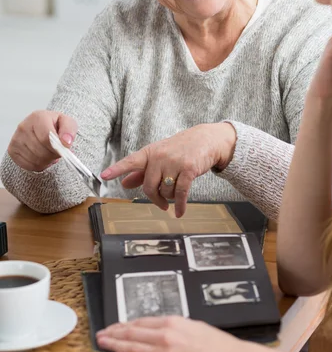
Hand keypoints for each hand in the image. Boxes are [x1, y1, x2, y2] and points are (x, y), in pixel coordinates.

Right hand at [7, 110, 77, 171]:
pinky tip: (42, 157)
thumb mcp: (67, 122)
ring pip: (35, 160)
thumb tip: (66, 141)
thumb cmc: (55, 125)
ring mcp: (16, 139)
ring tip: (50, 153)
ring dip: (47, 161)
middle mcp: (24, 127)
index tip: (63, 149)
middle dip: (53, 155)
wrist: (42, 127)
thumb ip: (69, 130)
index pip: (46, 138)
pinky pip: (28, 165)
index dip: (57, 148)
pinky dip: (38, 165)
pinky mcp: (12, 150)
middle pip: (41, 151)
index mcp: (38, 117)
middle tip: (58, 152)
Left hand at [96, 316, 245, 351]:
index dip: (123, 324)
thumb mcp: (193, 325)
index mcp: (173, 322)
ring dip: (116, 346)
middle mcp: (167, 335)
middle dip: (114, 334)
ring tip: (104, 345)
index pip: (141, 322)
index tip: (113, 326)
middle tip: (100, 334)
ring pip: (134, 348)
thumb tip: (155, 329)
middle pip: (133, 334)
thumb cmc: (216, 344)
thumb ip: (173, 326)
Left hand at [101, 122, 235, 216]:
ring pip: (165, 191)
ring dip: (170, 197)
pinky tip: (180, 212)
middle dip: (155, 198)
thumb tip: (124, 183)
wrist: (205, 139)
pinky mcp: (189, 169)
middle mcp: (160, 156)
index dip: (117, 169)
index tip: (104, 176)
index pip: (131, 161)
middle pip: (149, 186)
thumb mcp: (159, 156)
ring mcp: (175, 162)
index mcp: (150, 153)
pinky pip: (180, 193)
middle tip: (161, 203)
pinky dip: (180, 205)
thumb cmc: (180, 149)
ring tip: (176, 192)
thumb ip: (141, 171)